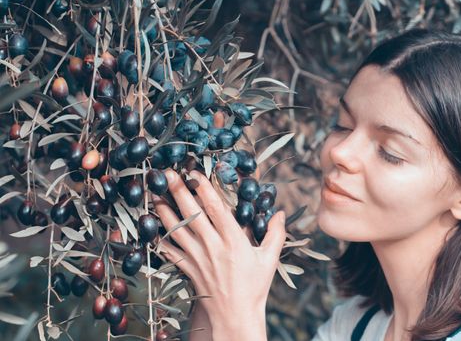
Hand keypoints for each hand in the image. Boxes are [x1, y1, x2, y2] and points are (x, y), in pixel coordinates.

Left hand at [153, 169, 285, 340]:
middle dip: (178, 191)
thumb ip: (276, 233)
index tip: (195, 173)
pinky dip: (160, 237)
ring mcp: (197, 257)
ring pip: (176, 229)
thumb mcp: (270, 259)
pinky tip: (152, 226)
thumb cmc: (255, 287)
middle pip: (192, 213)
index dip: (204, 188)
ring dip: (164, 210)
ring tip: (154, 193)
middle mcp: (212, 246)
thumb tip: (281, 213)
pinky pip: (170, 250)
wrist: (236, 315)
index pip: (216, 208)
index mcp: (233, 240)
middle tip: (167, 173)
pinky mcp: (188, 268)